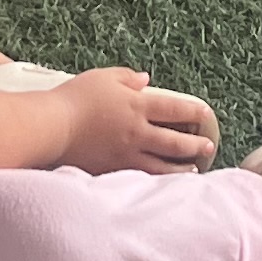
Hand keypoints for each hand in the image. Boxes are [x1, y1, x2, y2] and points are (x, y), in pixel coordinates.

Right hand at [55, 67, 219, 175]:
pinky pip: (141, 177)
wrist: (53, 126)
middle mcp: (137, 132)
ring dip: (181, 168)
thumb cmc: (75, 98)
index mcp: (137, 106)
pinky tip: (164, 183)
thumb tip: (145, 79)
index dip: (194, 111)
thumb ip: (127, 77)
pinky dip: (157, 181)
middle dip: (195, 144)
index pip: (174, 108)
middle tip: (208, 147)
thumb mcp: (103, 77)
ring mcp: (126, 154)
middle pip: (175, 141)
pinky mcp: (112, 170)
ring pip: (162, 165)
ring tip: (194, 170)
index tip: (207, 115)